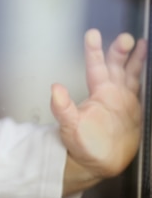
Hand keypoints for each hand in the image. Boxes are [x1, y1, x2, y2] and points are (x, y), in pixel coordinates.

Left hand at [51, 29, 146, 191]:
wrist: (97, 162)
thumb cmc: (80, 144)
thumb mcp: (69, 126)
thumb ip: (62, 107)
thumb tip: (55, 88)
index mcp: (96, 93)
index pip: (95, 66)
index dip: (94, 50)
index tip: (92, 35)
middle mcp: (110, 92)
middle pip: (116, 65)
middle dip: (120, 51)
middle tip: (126, 38)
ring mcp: (124, 100)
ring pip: (131, 73)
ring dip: (136, 59)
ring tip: (142, 43)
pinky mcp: (135, 110)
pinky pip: (142, 90)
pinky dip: (147, 78)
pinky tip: (151, 67)